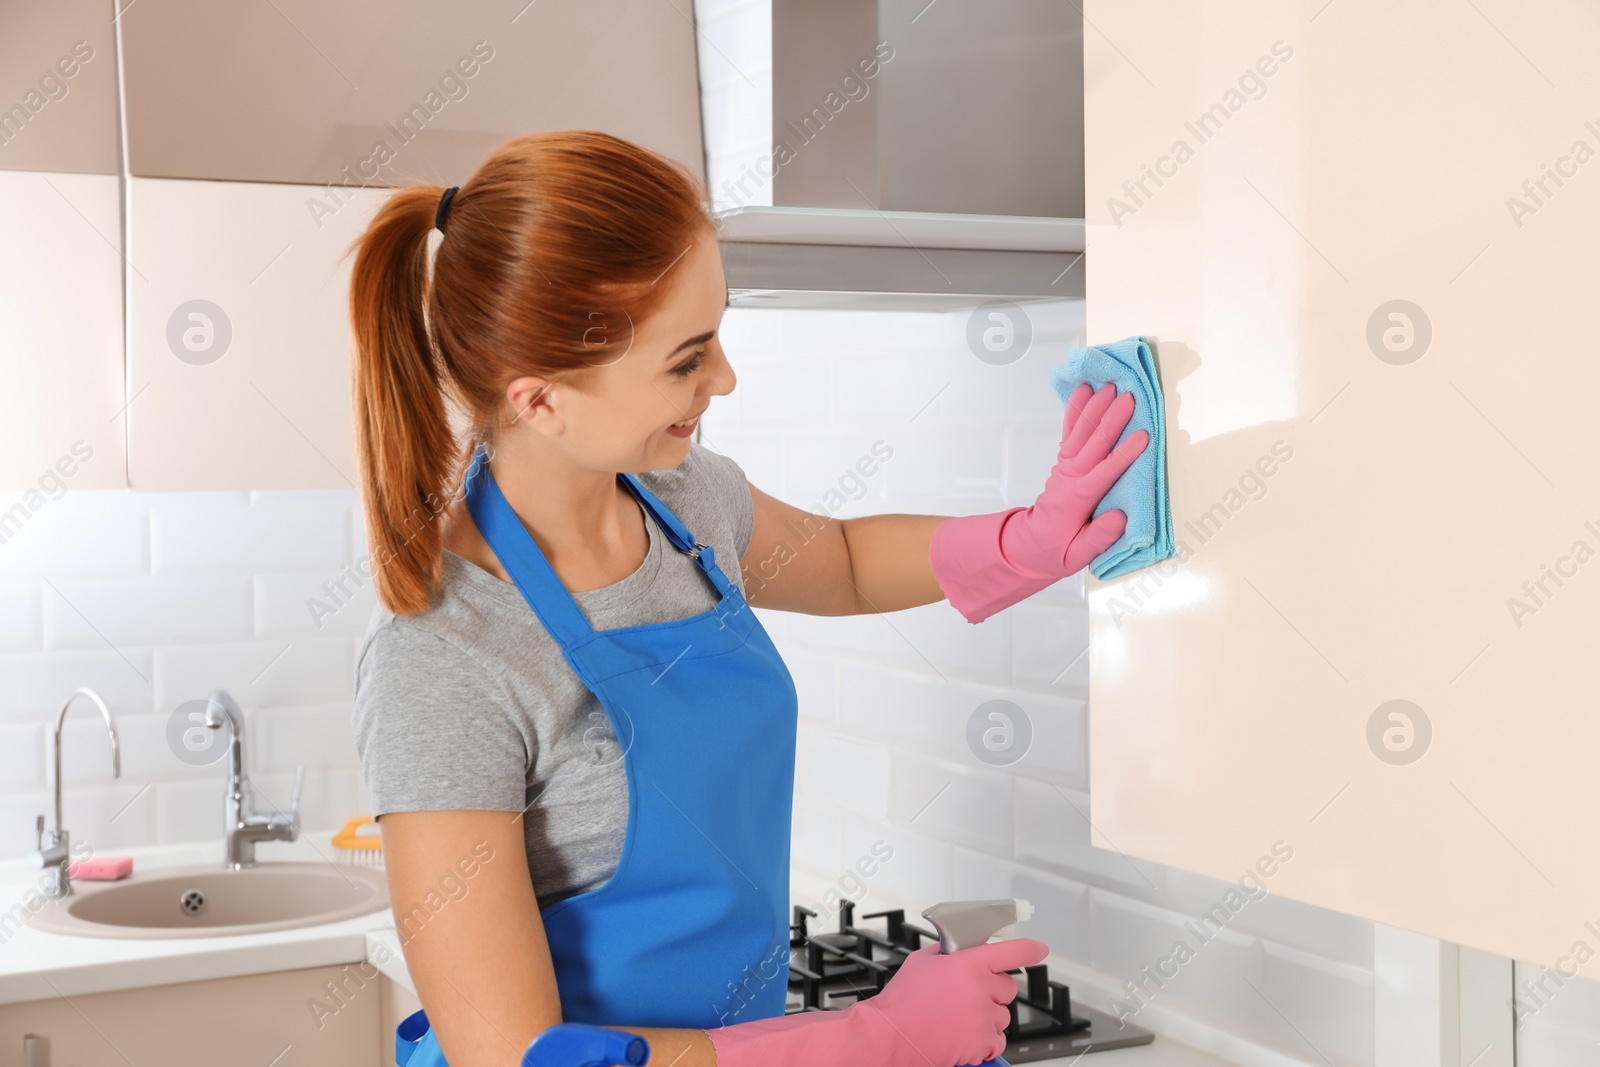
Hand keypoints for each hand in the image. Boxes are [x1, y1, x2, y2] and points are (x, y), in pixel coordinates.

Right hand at [704, 937, 1049, 1066]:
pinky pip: (997, 1041)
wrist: (890, 1036)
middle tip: (969, 996)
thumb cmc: (901, 1001)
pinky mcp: (981, 1042)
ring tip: (958, 1019)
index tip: (1040, 949)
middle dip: (992, 991)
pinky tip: (963, 1035)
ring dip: (987, 1017)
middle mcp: (980, 989)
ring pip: (1003, 1016)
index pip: (1011, 951)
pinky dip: (985, 1041)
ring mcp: (983, 1017)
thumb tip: (963, 951)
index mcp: (968, 963)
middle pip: (1008, 988)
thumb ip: (949, 953)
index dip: (1030, 949)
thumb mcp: (922, 962)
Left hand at [1003, 383, 1147, 579]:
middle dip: (1112, 420)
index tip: (1143, 436)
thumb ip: (1098, 538)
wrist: (1028, 546)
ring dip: (1096, 408)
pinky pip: (1069, 431)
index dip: (1123, 455)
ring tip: (1110, 386)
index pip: (1104, 473)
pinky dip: (1075, 409)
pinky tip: (1083, 391)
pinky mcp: (1064, 462)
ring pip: (1081, 432)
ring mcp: (1065, 466)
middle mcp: (1070, 477)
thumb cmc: (1057, 552)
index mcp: (1077, 500)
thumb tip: (1120, 518)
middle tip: (1129, 397)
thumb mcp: (1077, 557)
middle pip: (1093, 444)